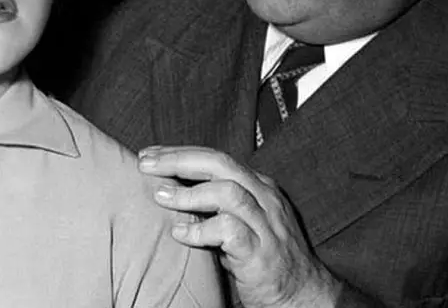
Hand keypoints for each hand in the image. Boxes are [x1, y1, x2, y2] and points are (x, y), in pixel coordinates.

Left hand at [138, 145, 341, 307]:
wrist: (302, 295)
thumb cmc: (263, 258)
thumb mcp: (240, 222)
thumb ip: (213, 205)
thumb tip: (168, 189)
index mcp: (258, 187)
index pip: (216, 158)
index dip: (180, 153)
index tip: (150, 155)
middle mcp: (264, 199)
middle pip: (220, 164)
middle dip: (179, 160)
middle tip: (145, 164)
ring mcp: (266, 225)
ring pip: (228, 192)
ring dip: (188, 193)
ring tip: (160, 197)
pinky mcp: (261, 252)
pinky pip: (230, 231)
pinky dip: (201, 229)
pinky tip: (180, 233)